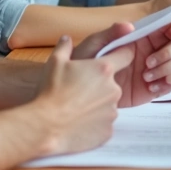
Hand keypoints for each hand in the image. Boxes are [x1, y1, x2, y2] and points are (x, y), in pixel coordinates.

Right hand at [31, 36, 130, 155]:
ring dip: (97, 104)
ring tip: (76, 108)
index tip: (115, 57)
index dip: (121, 55)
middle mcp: (113, 89)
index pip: (126, 55)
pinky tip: (78, 121)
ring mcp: (112, 111)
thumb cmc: (50, 92)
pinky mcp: (108, 130)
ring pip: (108, 104)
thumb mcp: (54, 62)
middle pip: (113, 83)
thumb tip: (67, 39)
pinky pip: (104, 123)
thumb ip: (64, 47)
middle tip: (79, 90)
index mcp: (104, 69)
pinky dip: (94, 122)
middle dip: (100, 85)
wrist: (44, 126)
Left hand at [74, 22, 170, 106]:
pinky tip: (150, 86)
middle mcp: (155, 50)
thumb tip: (129, 25)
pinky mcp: (157, 86)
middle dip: (170, 51)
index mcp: (143, 36)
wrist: (86, 94)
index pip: (169, 27)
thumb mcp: (94, 46)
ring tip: (145, 76)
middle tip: (148, 61)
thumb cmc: (87, 65)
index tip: (170, 33)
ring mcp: (158, 69)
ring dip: (166, 68)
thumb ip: (110, 33)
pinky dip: (167, 82)